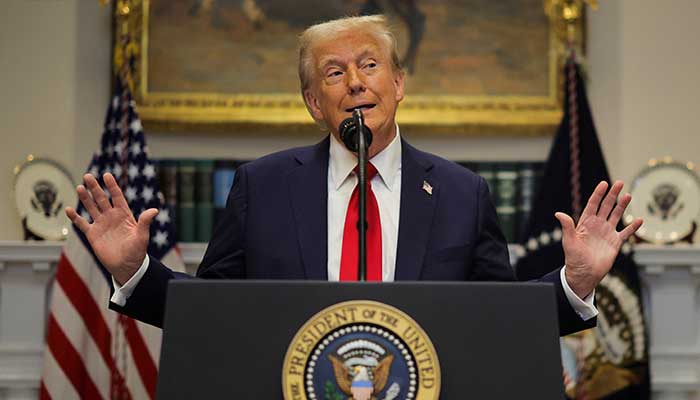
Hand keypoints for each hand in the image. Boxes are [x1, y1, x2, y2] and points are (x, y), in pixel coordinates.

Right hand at [65, 173, 157, 284]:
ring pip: (91, 208)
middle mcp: (111, 217)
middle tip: (88, 176)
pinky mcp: (92, 234)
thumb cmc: (137, 251)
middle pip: (101, 199)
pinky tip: (69, 209)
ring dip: (85, 198)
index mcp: (124, 215)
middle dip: (95, 188)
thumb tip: (155, 210)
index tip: (106, 175)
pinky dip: (75, 217)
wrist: (126, 266)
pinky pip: (82, 223)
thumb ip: (145, 222)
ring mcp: (101, 224)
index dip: (112, 186)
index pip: (117, 196)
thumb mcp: (142, 236)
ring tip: (80, 187)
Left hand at [555, 181, 642, 298]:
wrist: (584, 274)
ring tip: (628, 195)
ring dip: (622, 206)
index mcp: (585, 223)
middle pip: (606, 206)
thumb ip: (567, 226)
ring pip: (616, 216)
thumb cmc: (574, 258)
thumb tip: (558, 213)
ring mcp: (607, 233)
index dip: (598, 194)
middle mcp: (597, 226)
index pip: (593, 205)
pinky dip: (633, 227)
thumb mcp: (569, 241)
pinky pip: (626, 232)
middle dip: (612, 194)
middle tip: (620, 183)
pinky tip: (640, 220)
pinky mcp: (615, 243)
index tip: (604, 184)